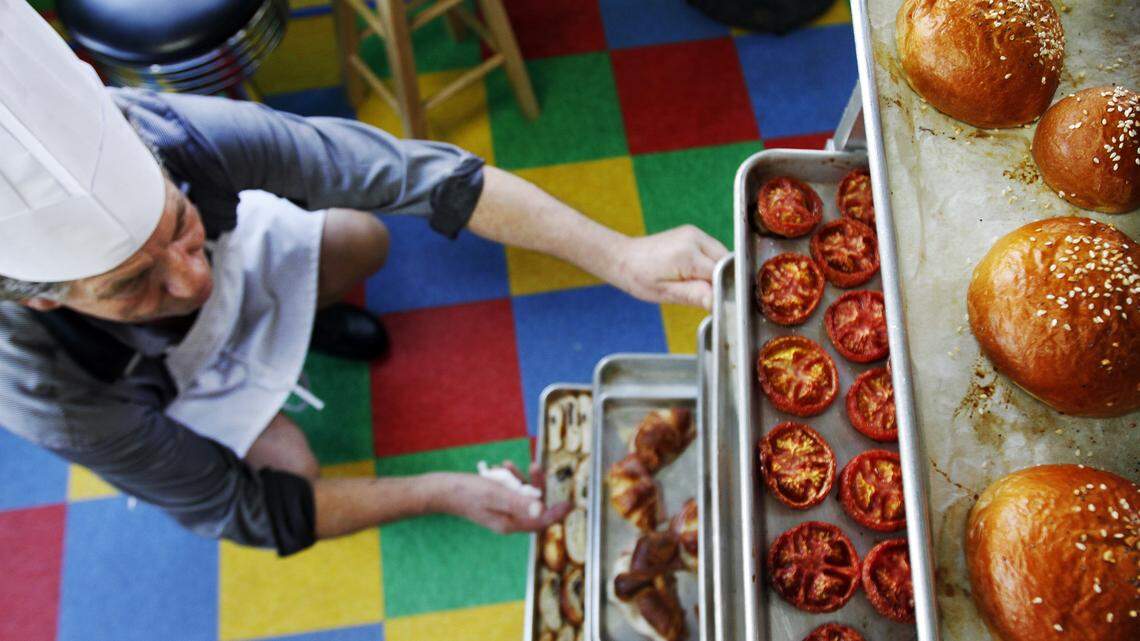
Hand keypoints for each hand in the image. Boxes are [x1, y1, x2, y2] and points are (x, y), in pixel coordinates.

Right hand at [433, 462, 570, 534]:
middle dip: (534, 485)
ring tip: (506, 466)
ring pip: (521, 495)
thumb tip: (541, 507)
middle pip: (533, 505)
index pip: (541, 522)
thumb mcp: (495, 494)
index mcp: (510, 524)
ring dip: (518, 478)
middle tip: (534, 466)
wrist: (439, 490)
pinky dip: (507, 479)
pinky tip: (499, 468)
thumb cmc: (465, 492)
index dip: (557, 512)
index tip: (571, 503)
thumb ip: (519, 501)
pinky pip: (509, 491)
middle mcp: (508, 520)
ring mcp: (500, 511)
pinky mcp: (494, 502)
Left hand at [610, 225, 728, 308]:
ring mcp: (695, 233)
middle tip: (707, 296)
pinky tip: (695, 274)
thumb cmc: (639, 277)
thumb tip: (716, 302)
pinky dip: (711, 265)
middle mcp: (695, 238)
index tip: (718, 304)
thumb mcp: (665, 293)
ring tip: (696, 284)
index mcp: (687, 254)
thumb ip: (694, 295)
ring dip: (718, 273)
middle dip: (723, 280)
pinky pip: (713, 252)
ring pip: (723, 257)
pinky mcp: (694, 233)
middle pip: (727, 263)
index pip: (721, 274)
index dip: (723, 290)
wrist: (623, 258)